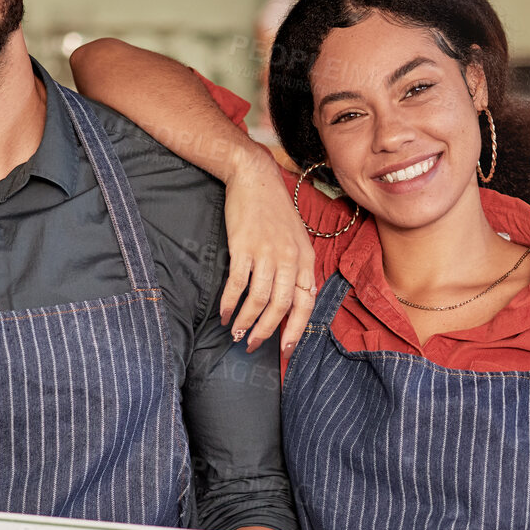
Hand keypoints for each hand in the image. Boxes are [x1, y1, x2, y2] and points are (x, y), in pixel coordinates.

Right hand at [218, 161, 316, 355]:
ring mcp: (267, 253)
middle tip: (252, 346)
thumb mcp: (295, 239)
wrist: (255, 178)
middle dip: (266, 332)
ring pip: (258, 300)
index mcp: (305, 259)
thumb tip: (288, 302)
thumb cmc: (273, 211)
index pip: (306, 303)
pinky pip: (238, 284)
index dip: (296, 330)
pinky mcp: (244, 247)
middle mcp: (290, 259)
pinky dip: (229, 303)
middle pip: (281, 307)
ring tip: (235, 333)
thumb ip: (295, 268)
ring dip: (245, 321)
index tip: (285, 351)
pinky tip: (223, 314)